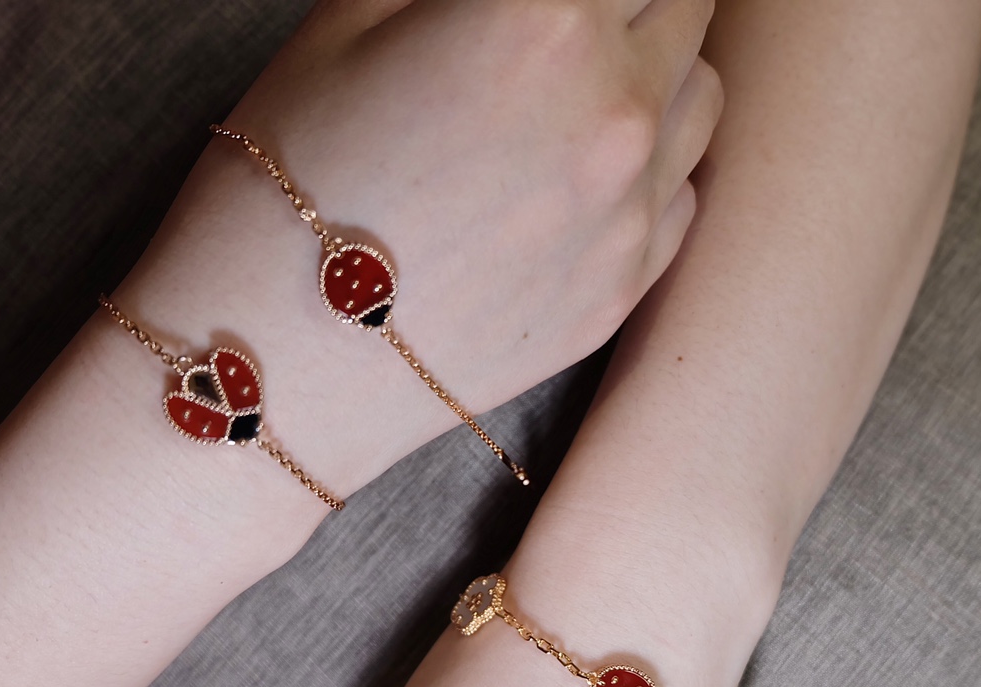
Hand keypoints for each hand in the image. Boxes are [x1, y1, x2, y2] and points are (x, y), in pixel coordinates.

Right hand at [129, 0, 722, 442]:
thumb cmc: (288, 178)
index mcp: (544, 20)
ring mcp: (626, 217)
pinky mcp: (619, 294)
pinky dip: (654, 171)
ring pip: (699, 101)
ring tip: (591, 90)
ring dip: (662, 73)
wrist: (281, 356)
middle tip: (576, 21)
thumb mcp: (351, 19)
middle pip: (684, 4)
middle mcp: (613, 115)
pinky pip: (681, 199)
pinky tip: (588, 179)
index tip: (550, 4)